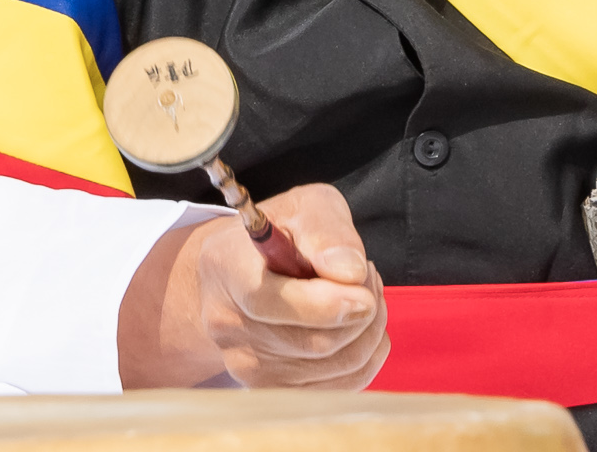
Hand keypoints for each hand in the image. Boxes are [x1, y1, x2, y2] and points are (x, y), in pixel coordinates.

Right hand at [118, 184, 387, 389]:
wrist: (240, 275)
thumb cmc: (281, 234)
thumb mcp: (304, 207)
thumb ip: (327, 231)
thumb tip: (350, 271)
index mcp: (227, 266)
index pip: (266, 300)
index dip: (323, 302)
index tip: (362, 278)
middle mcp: (227, 323)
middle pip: (316, 340)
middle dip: (363, 304)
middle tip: (367, 274)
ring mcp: (245, 364)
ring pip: (337, 363)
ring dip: (369, 327)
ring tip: (361, 293)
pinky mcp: (270, 389)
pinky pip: (342, 384)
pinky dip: (367, 352)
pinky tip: (358, 324)